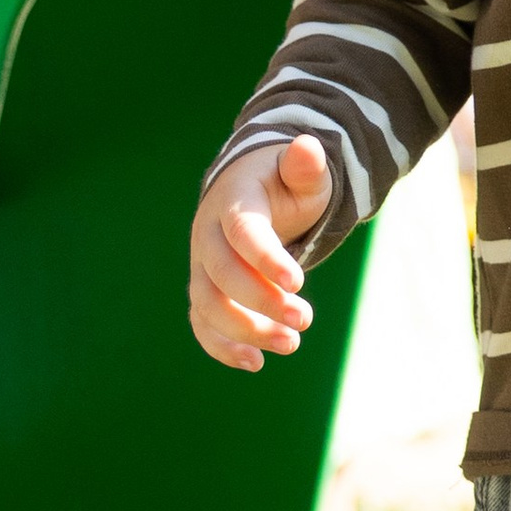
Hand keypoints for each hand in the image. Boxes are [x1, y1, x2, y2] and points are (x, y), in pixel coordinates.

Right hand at [188, 136, 331, 370]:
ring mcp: (201, 266)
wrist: (254, 193)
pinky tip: (255, 363)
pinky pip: (202, 323)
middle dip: (261, 302)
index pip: (242, 233)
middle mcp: (208, 235)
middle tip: (305, 319)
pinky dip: (221, 347)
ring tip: (291, 344)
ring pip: (208, 304)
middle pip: (221, 274)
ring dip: (245, 331)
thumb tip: (309, 147)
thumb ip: (305, 167)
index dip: (266, 259)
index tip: (298, 283)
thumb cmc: (284, 183)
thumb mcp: (302, 172)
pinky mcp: (204, 291)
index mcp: (233, 202)